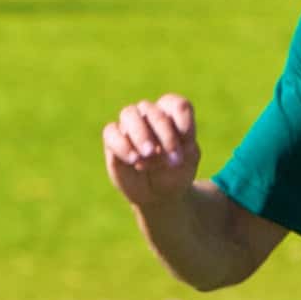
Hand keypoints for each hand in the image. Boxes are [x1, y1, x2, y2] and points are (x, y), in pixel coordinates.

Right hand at [102, 92, 209, 211]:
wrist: (159, 194)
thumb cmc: (175, 172)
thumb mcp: (188, 161)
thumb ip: (181, 145)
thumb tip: (161, 142)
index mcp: (171, 114)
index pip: (176, 104)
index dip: (183, 121)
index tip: (189, 143)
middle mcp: (149, 115)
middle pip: (152, 110)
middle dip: (165, 135)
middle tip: (173, 159)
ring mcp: (129, 125)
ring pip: (129, 114)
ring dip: (140, 134)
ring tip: (149, 154)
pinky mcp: (113, 140)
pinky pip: (111, 132)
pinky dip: (122, 144)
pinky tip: (134, 160)